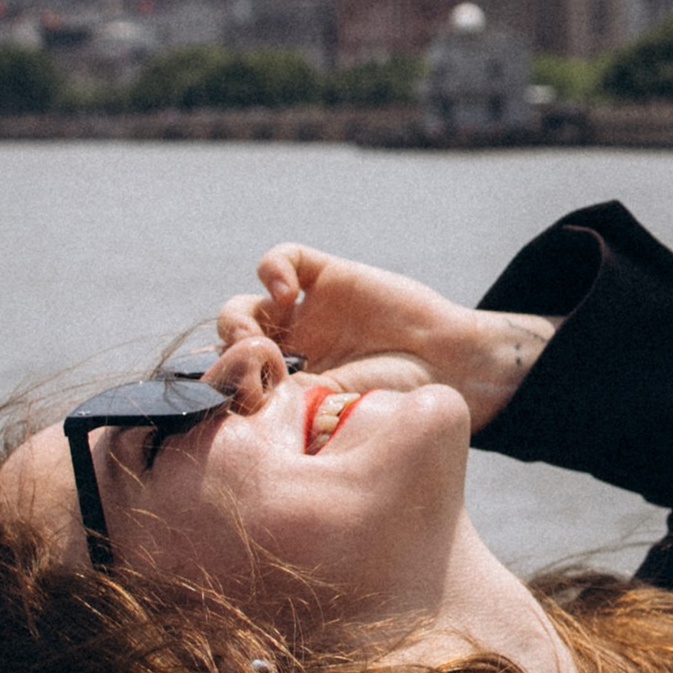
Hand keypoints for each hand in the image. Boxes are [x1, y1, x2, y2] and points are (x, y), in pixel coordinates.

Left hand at [213, 246, 554, 429]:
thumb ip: (279, 401)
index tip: (236, 399)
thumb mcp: (328, 412)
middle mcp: (290, 353)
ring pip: (245, 306)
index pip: (233, 383)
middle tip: (248, 368)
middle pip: (230, 347)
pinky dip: (272, 270)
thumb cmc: (397, 401)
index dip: (223, 386)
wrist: (450, 370)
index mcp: (286, 392)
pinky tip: (285, 293)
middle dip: (229, 357)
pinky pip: (281, 260)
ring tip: (255, 336)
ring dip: (237, 321)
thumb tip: (231, 395)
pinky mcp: (325, 277)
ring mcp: (305, 314)